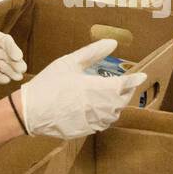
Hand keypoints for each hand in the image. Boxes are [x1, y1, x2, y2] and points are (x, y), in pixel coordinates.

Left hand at [0, 24, 25, 83]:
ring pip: (3, 67)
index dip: (12, 48)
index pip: (4, 41)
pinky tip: (5, 80)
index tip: (17, 56)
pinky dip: (0, 78)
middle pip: (7, 55)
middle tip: (21, 69)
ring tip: (17, 76)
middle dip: (16, 62)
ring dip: (11, 71)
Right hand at [20, 38, 145, 138]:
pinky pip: (102, 124)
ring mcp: (93, 121)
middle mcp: (99, 107)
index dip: (135, 80)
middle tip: (124, 85)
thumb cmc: (49, 83)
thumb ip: (93, 52)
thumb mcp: (70, 62)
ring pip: (114, 114)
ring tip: (112, 96)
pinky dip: (105, 116)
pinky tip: (98, 109)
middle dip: (126, 92)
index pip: (124, 84)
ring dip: (116, 105)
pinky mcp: (86, 131)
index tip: (142, 76)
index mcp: (97, 88)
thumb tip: (113, 43)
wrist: (30, 111)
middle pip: (122, 100)